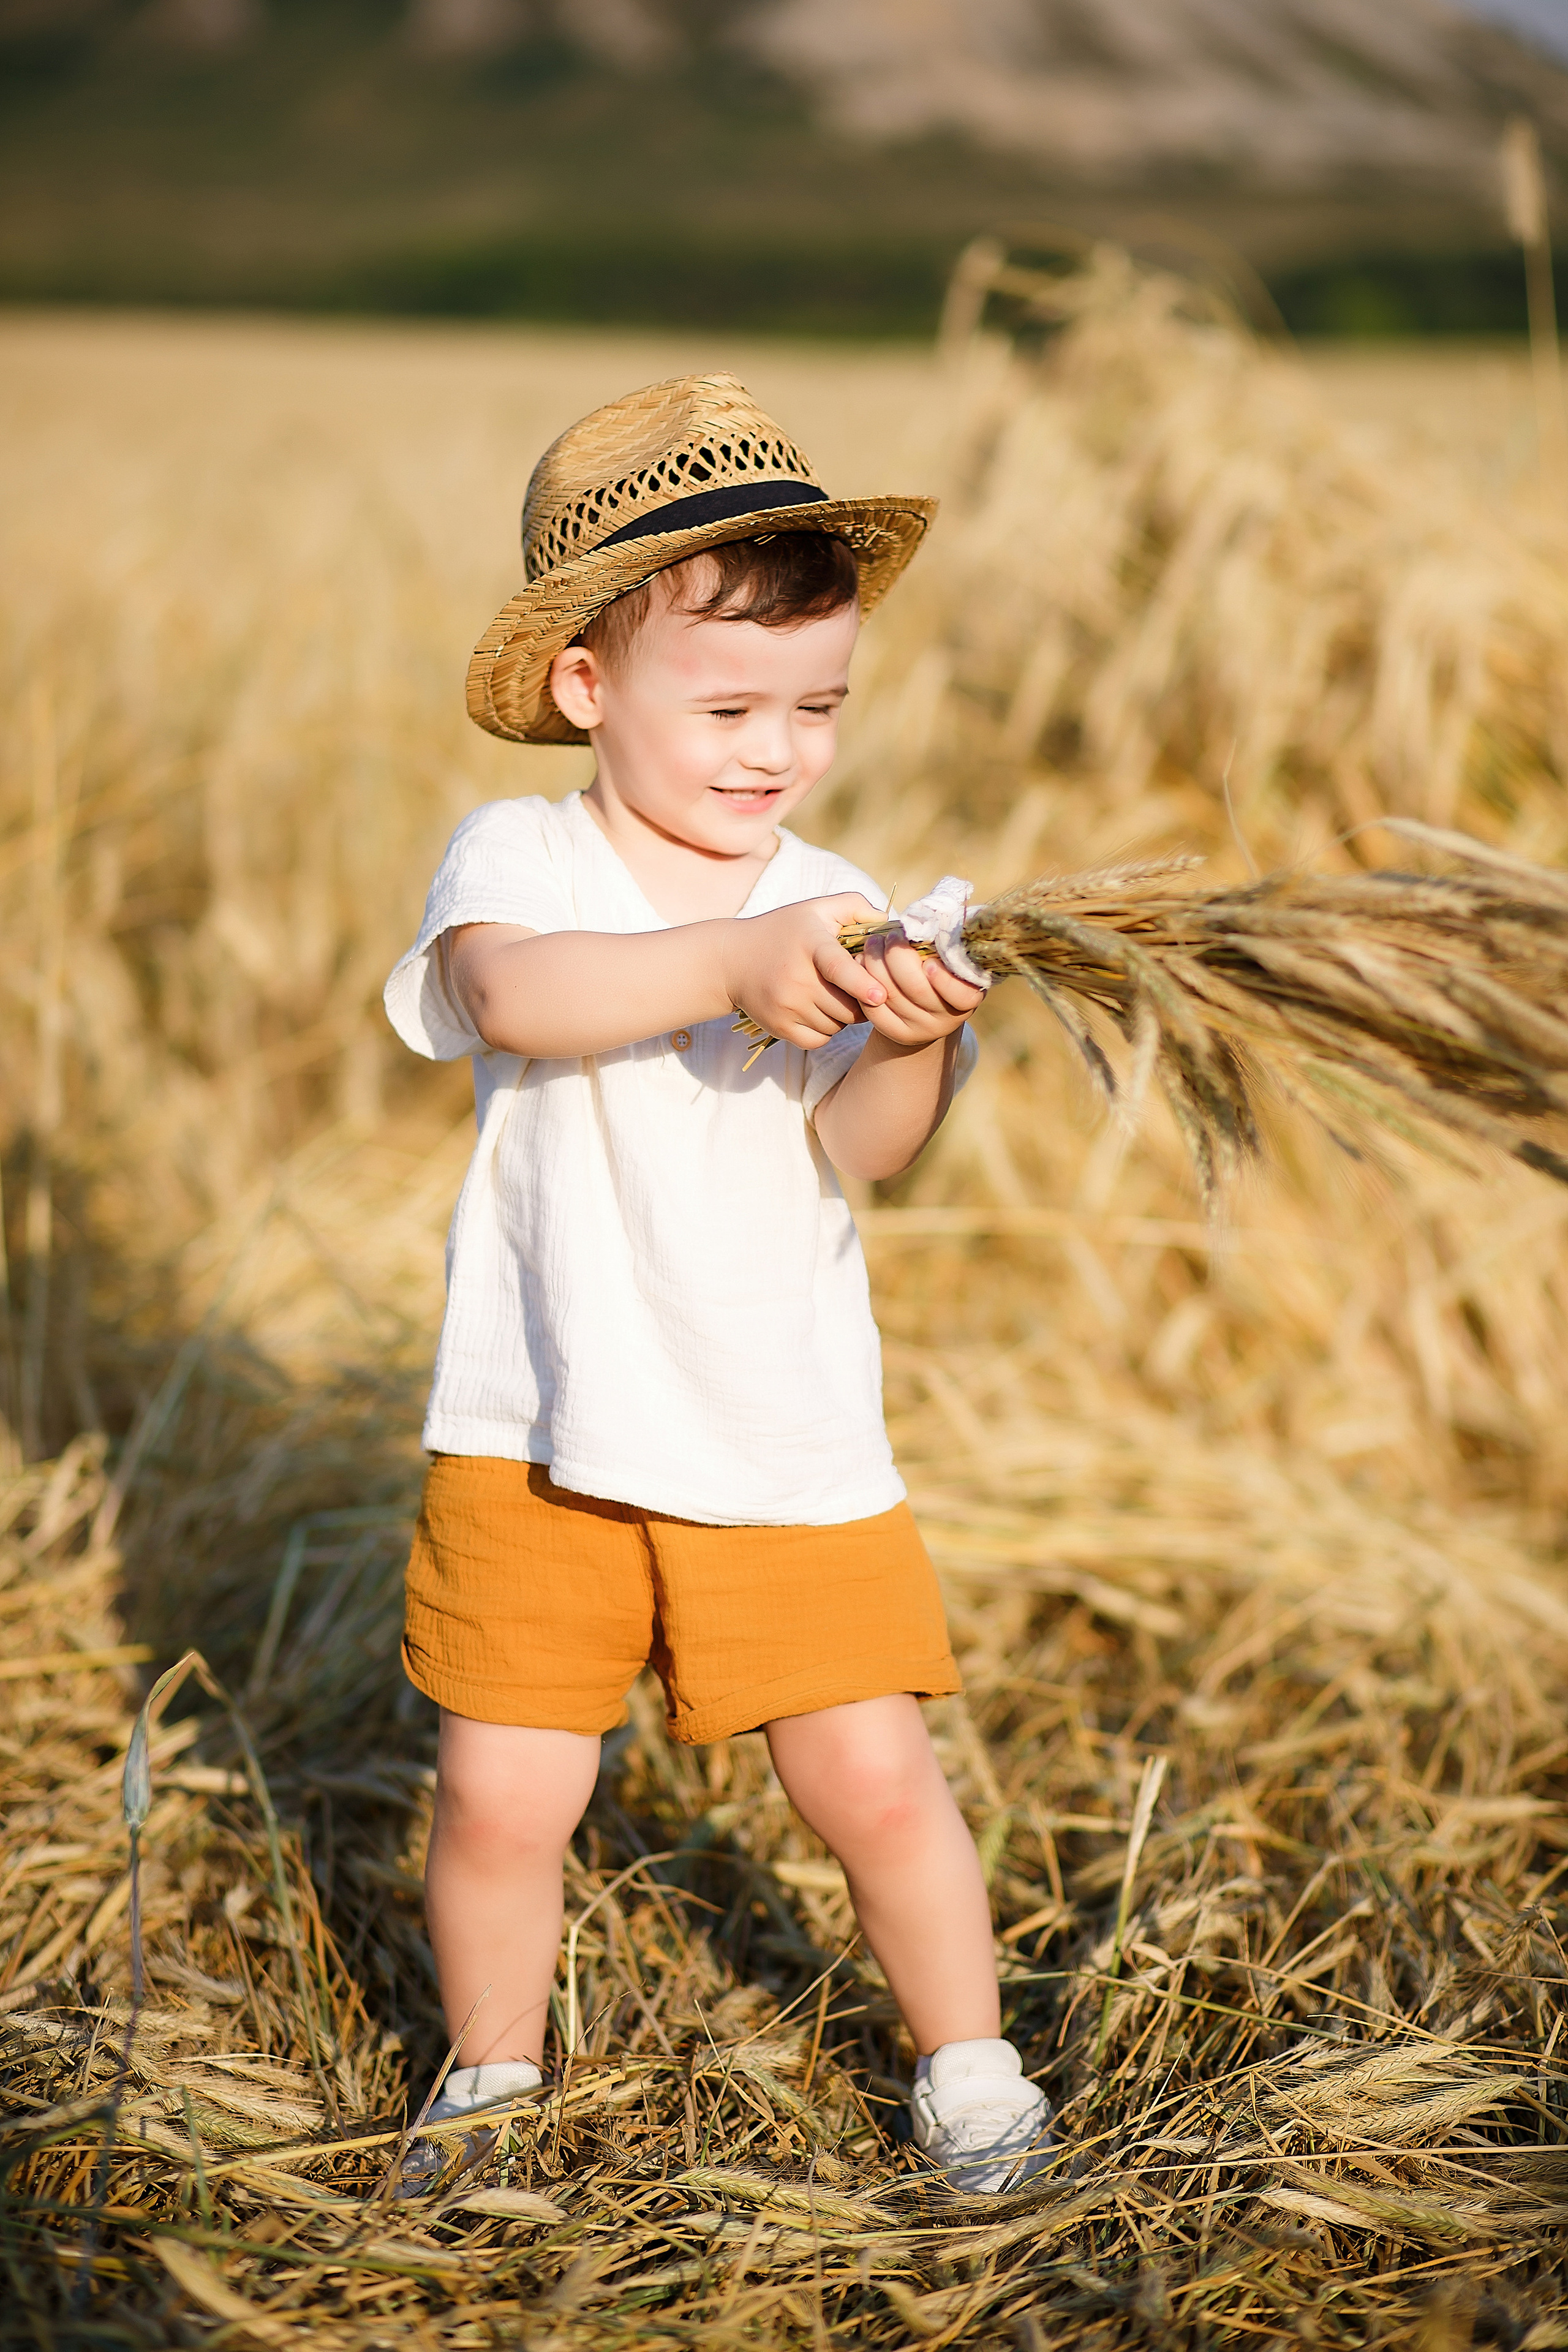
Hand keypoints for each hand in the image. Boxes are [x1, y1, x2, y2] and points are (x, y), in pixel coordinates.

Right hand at [719, 894, 886, 1047]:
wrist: (733, 961)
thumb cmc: (786, 931)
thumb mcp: (816, 908)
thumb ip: (855, 906)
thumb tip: (889, 923)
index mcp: (810, 945)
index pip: (837, 968)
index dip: (861, 983)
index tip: (880, 995)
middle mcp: (796, 978)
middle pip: (847, 1006)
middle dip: (860, 1001)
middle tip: (857, 987)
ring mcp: (786, 1006)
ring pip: (836, 1026)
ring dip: (843, 1016)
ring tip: (833, 995)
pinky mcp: (779, 1027)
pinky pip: (819, 1040)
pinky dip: (826, 1031)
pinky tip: (819, 1011)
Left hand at [858, 935, 984, 1047]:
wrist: (925, 1007)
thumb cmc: (940, 968)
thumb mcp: (949, 956)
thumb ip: (945, 941)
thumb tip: (930, 912)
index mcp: (968, 997)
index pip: (961, 995)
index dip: (943, 979)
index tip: (928, 961)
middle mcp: (947, 1018)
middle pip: (916, 989)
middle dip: (897, 956)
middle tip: (890, 936)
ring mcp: (920, 1029)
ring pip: (890, 995)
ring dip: (875, 963)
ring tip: (873, 942)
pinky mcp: (896, 1033)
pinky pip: (873, 1008)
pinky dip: (864, 982)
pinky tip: (861, 964)